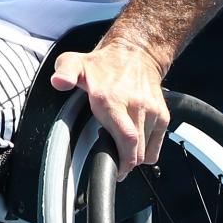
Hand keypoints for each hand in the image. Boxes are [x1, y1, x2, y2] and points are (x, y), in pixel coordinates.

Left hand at [50, 41, 168, 180]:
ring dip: (133, 155)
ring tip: (120, 144)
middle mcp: (135, 106)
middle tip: (112, 158)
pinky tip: (134, 139)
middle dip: (124, 163)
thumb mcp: (74, 63)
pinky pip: (156, 145)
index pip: (126, 139)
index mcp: (112, 99)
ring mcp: (152, 111)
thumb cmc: (103, 64)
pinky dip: (146, 150)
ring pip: (146, 151)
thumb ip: (64, 73)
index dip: (122, 161)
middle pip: (136, 151)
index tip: (115, 169)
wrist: (136, 52)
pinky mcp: (163, 115)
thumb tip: (59, 82)